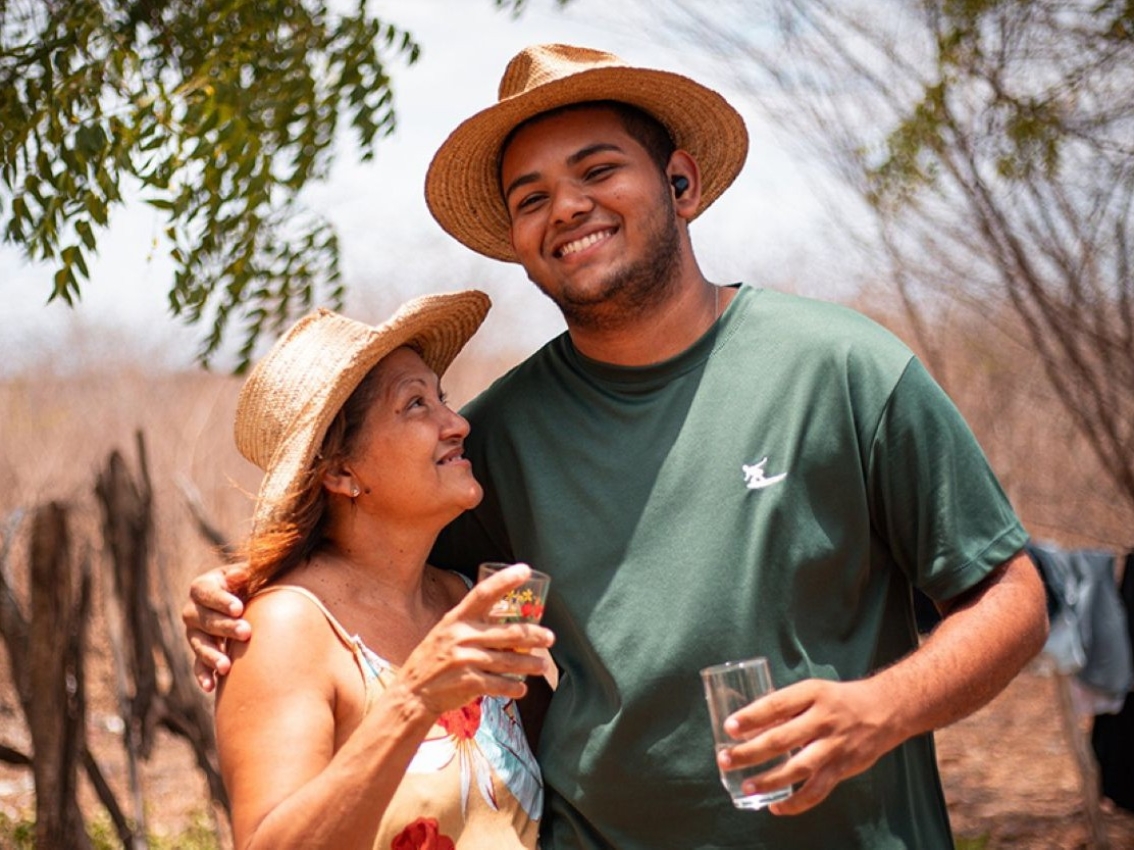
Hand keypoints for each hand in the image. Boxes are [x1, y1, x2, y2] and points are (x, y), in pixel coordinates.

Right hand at [181, 563, 252, 692]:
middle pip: (204, 619)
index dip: (221, 600)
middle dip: (225, 627)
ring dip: (212, 655)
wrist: (248, 600)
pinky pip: (198, 665)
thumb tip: (243, 574)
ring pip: (199, 644)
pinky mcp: (201, 651)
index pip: (206, 592)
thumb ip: (245, 573)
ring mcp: (194, 632)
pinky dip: (204, 675)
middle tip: (246, 632)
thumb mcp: (248, 572)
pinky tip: (211, 687)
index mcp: (204, 586)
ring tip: (227, 666)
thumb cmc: (251, 582)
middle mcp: (194, 610)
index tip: (239, 608)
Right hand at [395, 564, 555, 716]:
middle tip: (549, 638)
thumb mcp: (445, 634)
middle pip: (508, 633)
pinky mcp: (468, 683)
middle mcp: (461, 637)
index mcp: (456, 619)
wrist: (412, 693)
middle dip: (534, 635)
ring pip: (508, 660)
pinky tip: (521, 688)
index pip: (483, 593)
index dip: (505, 580)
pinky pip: (499, 684)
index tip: (524, 570)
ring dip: (530, 664)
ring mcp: (465, 660)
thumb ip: (471, 626)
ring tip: (542, 665)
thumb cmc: (433, 659)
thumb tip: (505, 621)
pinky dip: (513, 687)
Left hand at [716, 677, 900, 814]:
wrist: (884, 710)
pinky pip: (817, 791)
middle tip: (725, 759)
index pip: (776, 705)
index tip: (729, 728)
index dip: (751, 717)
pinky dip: (796, 802)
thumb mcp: (813, 692)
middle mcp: (822, 719)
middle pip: (781, 738)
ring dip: (769, 780)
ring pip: (797, 768)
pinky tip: (776, 807)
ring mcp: (834, 746)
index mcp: (811, 694)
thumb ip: (786, 707)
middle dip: (750, 752)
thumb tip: (749, 726)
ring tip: (746, 786)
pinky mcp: (843, 767)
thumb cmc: (837, 700)